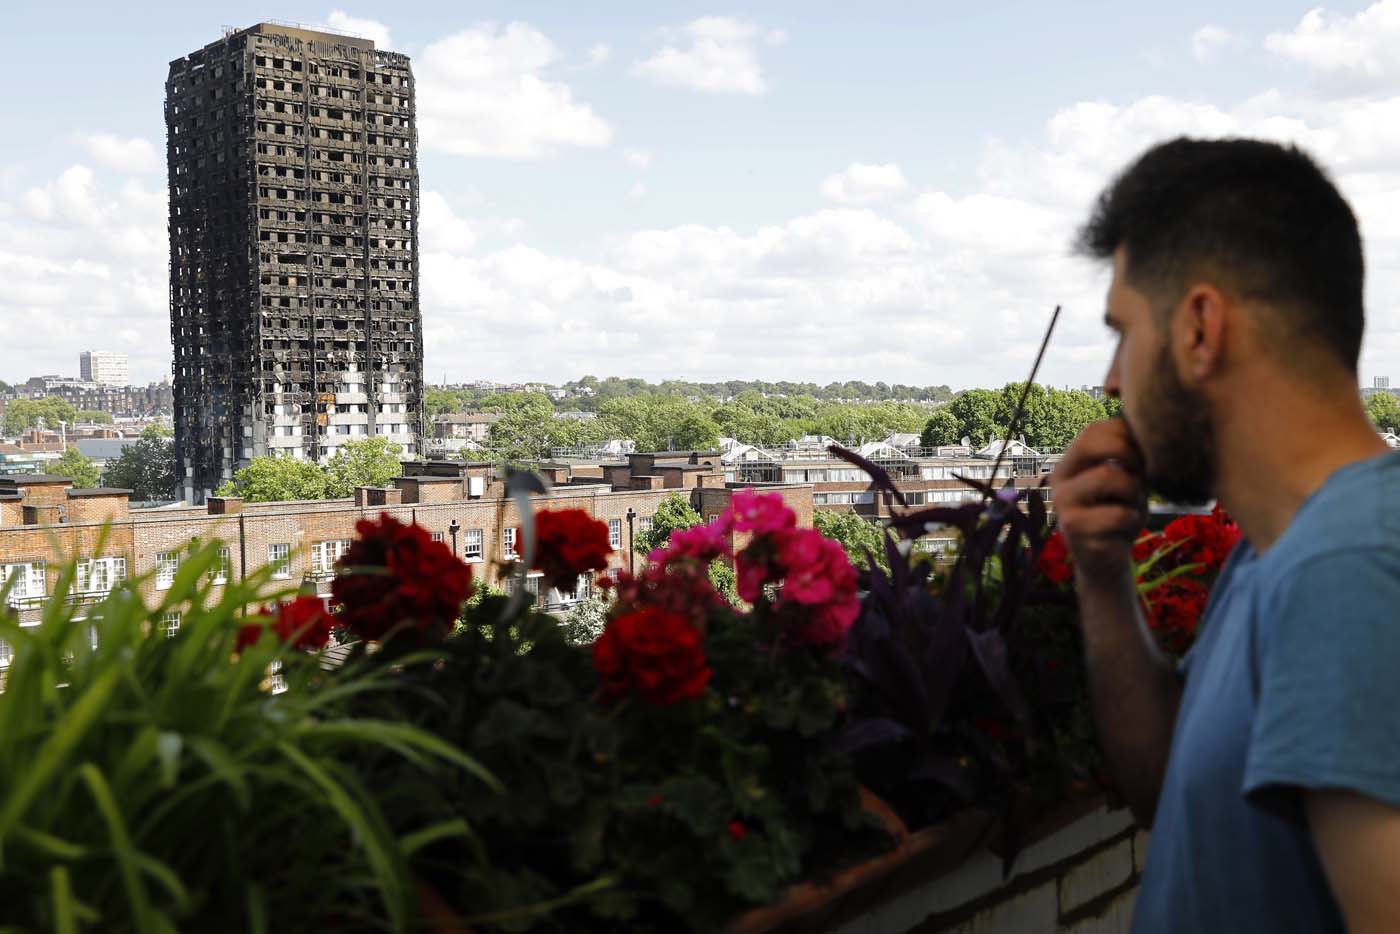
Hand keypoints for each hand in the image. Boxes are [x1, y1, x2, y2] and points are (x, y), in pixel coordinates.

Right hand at [1050, 419, 1147, 586]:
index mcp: (1070, 463)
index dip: (1127, 434)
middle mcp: (1058, 478)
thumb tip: (1149, 422)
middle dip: (1129, 455)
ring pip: (1110, 475)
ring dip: (1134, 492)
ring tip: (1132, 506)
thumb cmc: (1118, 514)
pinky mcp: (1073, 527)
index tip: (1143, 458)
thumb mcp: (1125, 479)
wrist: (1107, 561)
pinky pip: (1118, 512)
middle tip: (1141, 478)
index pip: (1094, 429)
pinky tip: (1126, 528)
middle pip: (1092, 442)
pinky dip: (1133, 519)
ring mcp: (1062, 502)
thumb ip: (1129, 455)